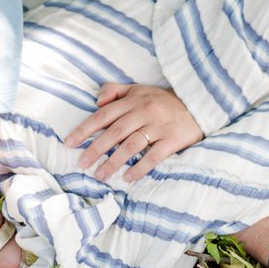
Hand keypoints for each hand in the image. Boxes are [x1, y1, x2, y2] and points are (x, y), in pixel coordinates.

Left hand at [64, 82, 203, 181]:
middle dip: (96, 148)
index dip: (85, 129)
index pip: (103, 115)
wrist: (199, 105)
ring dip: (114, 161)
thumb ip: (115, 91)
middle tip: (82, 164)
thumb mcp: (139, 89)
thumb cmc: (163, 100)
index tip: (70, 143)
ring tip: (100, 175)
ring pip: (131, 145)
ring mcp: (159, 126)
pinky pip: (154, 156)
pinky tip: (127, 178)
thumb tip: (96, 102)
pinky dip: (139, 167)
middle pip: (115, 132)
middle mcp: (144, 111)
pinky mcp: (173, 139)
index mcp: (133, 99)